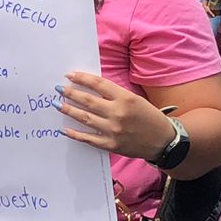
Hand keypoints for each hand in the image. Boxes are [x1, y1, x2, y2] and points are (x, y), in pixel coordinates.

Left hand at [57, 71, 175, 159]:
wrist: (162, 141)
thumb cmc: (149, 117)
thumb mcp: (135, 99)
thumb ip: (114, 95)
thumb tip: (90, 89)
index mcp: (125, 98)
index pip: (98, 84)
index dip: (82, 78)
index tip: (69, 75)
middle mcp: (118, 113)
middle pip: (88, 101)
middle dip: (71, 93)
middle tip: (59, 89)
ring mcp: (113, 130)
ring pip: (85, 118)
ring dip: (69, 110)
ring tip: (58, 105)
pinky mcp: (111, 145)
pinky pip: (88, 139)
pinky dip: (75, 134)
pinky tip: (65, 129)